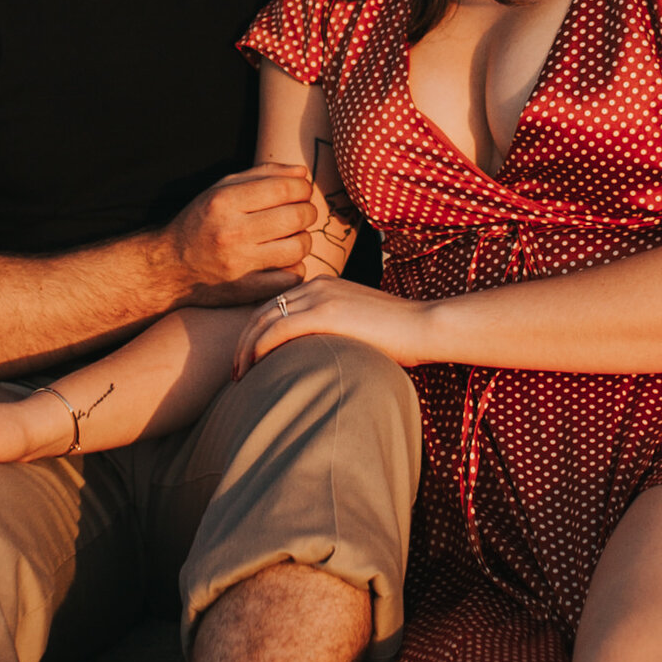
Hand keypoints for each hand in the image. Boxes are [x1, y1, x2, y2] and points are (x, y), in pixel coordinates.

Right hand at [162, 164, 321, 302]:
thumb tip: (303, 174)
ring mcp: (239, 264)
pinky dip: (295, 269)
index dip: (303, 188)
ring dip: (303, 240)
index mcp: (224, 202)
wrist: (170, 267)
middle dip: (308, 212)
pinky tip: (283, 262)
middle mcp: (231, 232)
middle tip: (301, 213)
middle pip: (297, 216)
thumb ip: (262, 175)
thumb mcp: (221, 189)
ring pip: (299, 247)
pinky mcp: (246, 290)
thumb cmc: (202, 222)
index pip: (284, 188)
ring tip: (292, 237)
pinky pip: (292, 278)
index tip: (301, 191)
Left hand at [232, 276, 443, 379]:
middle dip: (244, 341)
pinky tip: (255, 366)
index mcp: (324, 286)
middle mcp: (317, 286)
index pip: (276, 305)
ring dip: (246, 348)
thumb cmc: (401, 335)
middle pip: (263, 310)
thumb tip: (320, 358)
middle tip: (236, 370)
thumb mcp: (361, 327)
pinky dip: (261, 347)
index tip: (249, 360)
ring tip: (239, 375)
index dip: (256, 332)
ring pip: (265, 319)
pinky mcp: (325, 313)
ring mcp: (320, 297)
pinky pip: (279, 329)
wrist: (425, 326)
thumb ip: (336, 333)